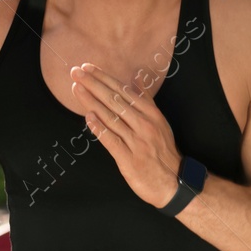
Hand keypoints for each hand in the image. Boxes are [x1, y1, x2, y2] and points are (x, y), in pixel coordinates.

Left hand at [71, 63, 182, 207]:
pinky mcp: (129, 160)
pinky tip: (88, 117)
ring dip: (92, 102)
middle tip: (76, 72)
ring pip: (111, 117)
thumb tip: (136, 78)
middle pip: (115, 100)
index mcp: (151, 114)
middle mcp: (144, 125)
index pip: (124, 91)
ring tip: (76, 88)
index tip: (88, 68)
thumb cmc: (163, 152)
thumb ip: (146, 100)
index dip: (104, 78)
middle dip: (94, 84)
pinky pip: (111, 140)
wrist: (174, 183)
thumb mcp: (159, 122)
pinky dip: (99, 128)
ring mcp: (136, 142)